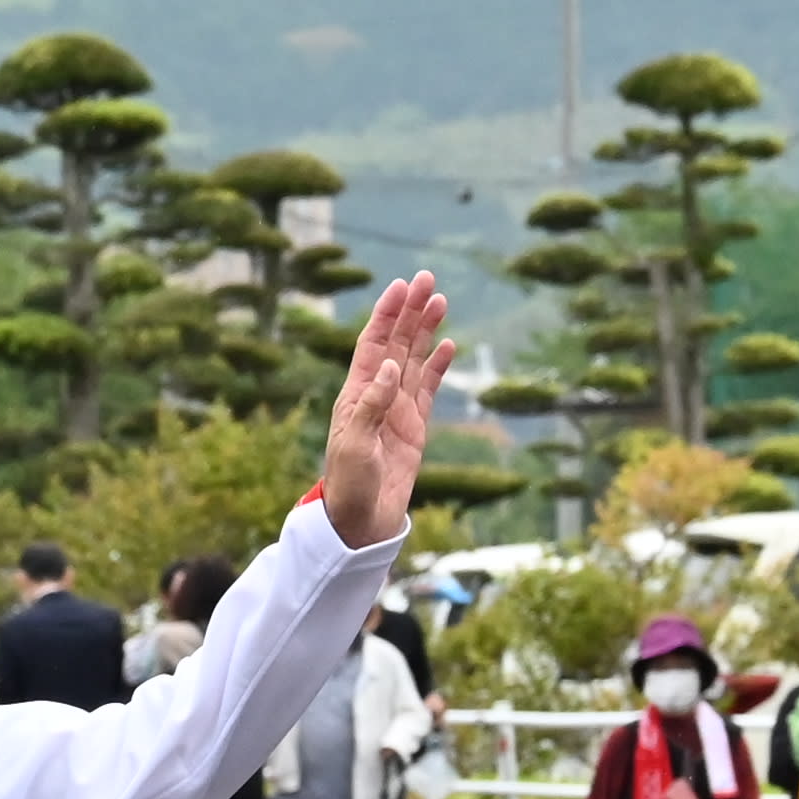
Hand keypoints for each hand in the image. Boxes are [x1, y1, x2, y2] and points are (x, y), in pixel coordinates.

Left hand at [310, 272, 453, 546]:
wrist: (362, 520)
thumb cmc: (349, 484)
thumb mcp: (355, 445)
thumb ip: (371, 405)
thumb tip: (388, 366)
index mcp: (356, 394)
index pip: (373, 344)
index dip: (386, 314)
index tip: (401, 286)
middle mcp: (376, 395)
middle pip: (396, 343)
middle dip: (410, 311)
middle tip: (426, 278)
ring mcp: (397, 409)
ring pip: (414, 360)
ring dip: (426, 330)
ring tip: (440, 301)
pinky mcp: (415, 427)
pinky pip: (428, 389)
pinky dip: (438, 366)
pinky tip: (448, 345)